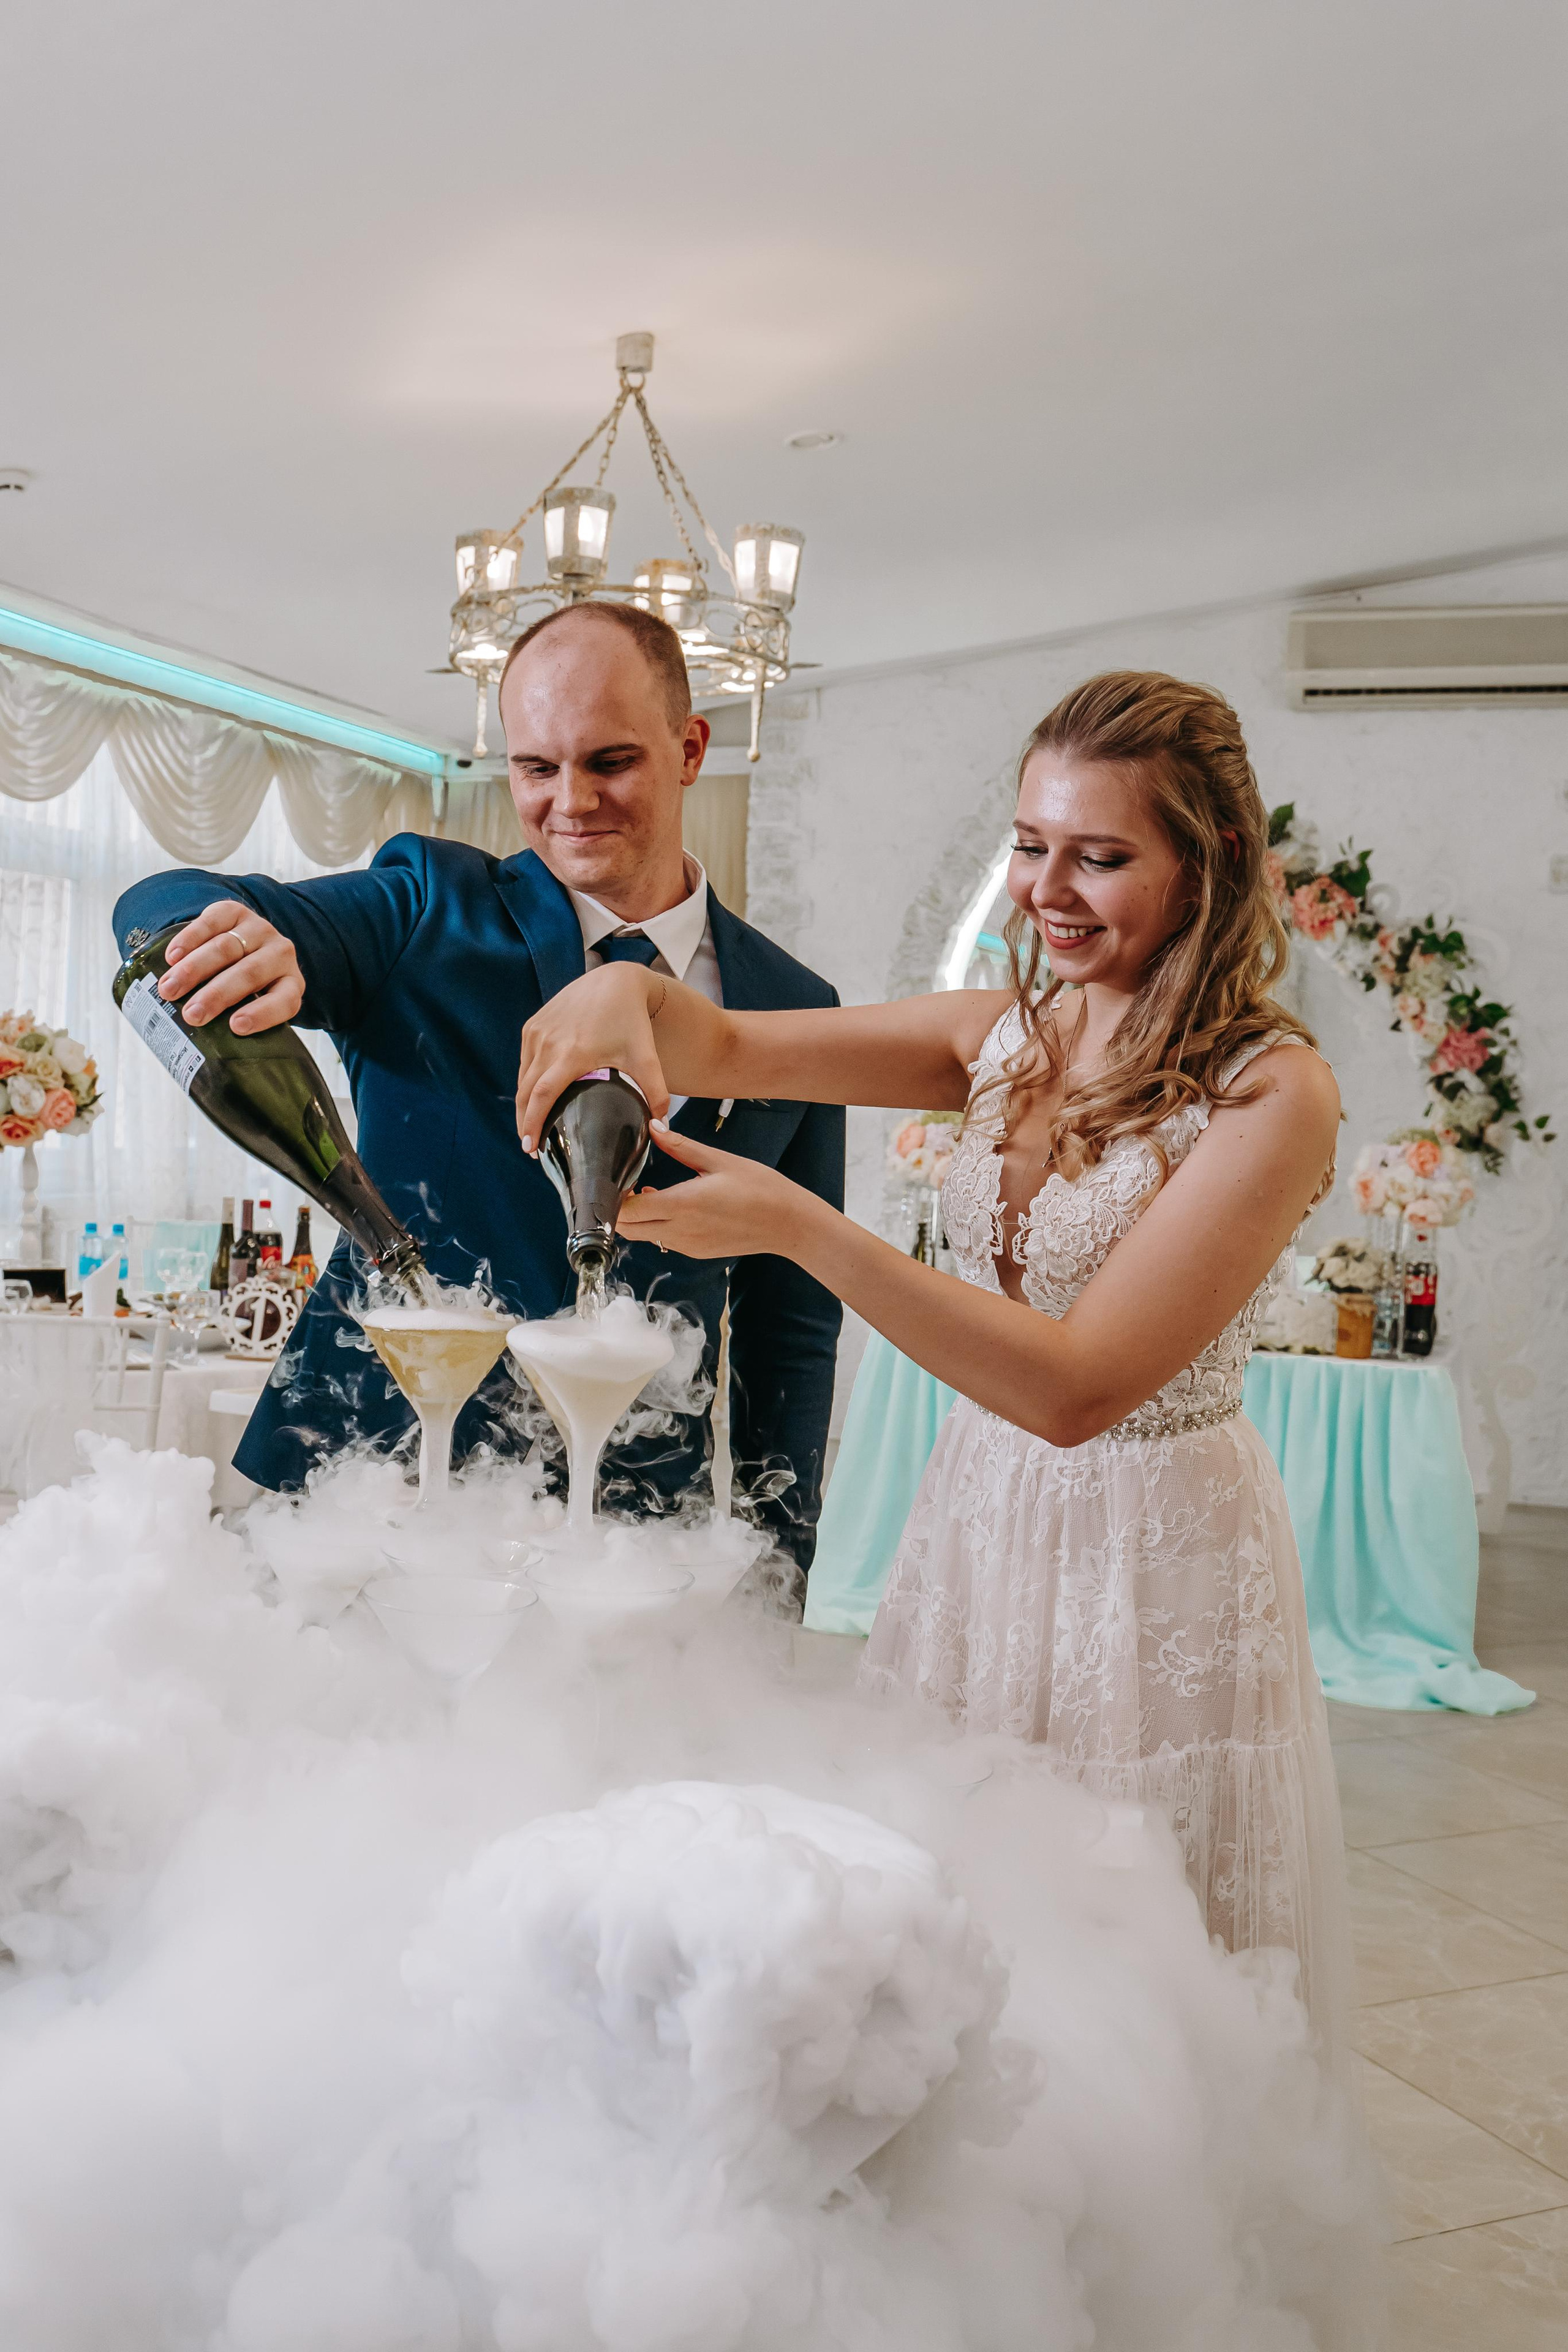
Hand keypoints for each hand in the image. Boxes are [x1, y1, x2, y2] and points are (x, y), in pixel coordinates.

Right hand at [158, 901, 304, 1033]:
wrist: (243, 944)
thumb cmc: (244, 990)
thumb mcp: (251, 1006)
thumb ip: (235, 1022)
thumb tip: (204, 1061)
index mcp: (290, 984)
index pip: (285, 1001)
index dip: (262, 1014)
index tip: (235, 1027)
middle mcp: (280, 954)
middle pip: (248, 974)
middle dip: (217, 995)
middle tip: (191, 1015)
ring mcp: (259, 929)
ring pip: (226, 948)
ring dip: (194, 970)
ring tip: (169, 990)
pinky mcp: (235, 911)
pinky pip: (212, 921)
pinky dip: (190, 939)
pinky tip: (172, 957)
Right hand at [517, 964, 667, 1151]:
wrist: (616, 980)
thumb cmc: (632, 1020)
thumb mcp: (646, 1057)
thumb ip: (656, 1093)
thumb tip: (661, 1127)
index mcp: (571, 1054)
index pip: (540, 1096)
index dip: (531, 1124)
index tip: (530, 1148)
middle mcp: (548, 1043)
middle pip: (525, 1092)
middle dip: (524, 1122)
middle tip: (530, 1146)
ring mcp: (537, 1032)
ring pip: (522, 1077)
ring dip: (523, 1103)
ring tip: (531, 1125)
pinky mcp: (534, 1024)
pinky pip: (525, 1060)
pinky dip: (527, 1081)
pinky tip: (535, 1095)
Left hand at [618, 1127, 813, 1260]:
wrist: (788, 1223)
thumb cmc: (759, 1187)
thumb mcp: (719, 1160)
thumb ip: (680, 1146)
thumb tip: (654, 1127)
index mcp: (682, 1205)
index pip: (628, 1212)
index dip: (615, 1198)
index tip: (618, 1179)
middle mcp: (680, 1231)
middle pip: (629, 1231)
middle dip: (619, 1211)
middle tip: (626, 1186)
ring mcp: (688, 1246)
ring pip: (646, 1237)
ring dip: (639, 1219)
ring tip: (648, 1193)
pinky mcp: (697, 1252)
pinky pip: (665, 1241)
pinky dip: (658, 1226)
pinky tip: (672, 1206)